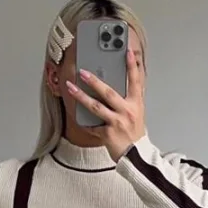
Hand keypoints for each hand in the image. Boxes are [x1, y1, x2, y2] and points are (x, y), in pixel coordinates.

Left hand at [66, 47, 145, 161]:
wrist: (136, 156)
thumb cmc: (134, 134)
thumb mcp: (137, 112)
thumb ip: (129, 98)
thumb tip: (119, 82)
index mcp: (136, 104)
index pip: (135, 81)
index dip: (131, 66)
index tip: (126, 51)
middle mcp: (127, 112)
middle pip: (109, 93)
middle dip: (94, 81)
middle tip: (83, 71)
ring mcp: (117, 123)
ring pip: (96, 107)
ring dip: (81, 96)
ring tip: (71, 87)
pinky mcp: (108, 135)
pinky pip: (91, 126)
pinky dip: (82, 120)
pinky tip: (73, 112)